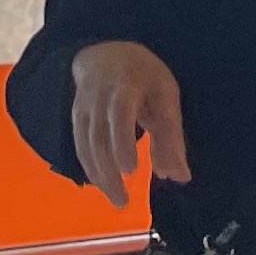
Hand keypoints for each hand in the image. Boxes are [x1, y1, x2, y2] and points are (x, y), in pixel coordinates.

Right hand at [67, 40, 188, 207]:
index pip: (121, 114)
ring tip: (117, 199)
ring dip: (100, 175)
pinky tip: (102, 184)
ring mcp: (84, 108)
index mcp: (126, 86)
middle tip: (124, 201)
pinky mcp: (75, 118)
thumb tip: (180, 176)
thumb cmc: (144, 76)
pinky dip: (90, 167)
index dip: (123, 143)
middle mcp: (99, 97)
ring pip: (86, 145)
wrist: (105, 53)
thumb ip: (171, 137)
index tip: (130, 169)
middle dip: (110, 170)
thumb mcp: (165, 96)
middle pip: (99, 137)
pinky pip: (79, 145)